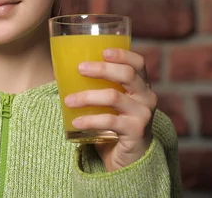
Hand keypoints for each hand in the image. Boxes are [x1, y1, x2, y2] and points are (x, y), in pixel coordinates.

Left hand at [64, 48, 156, 171]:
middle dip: (101, 69)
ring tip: (69, 100)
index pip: (138, 63)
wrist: (127, 159)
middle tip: (80, 68)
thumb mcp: (111, 103)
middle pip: (127, 74)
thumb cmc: (114, 125)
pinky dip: (90, 120)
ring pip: (113, 96)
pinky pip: (109, 121)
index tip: (103, 51)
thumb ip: (100, 87)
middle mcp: (147, 98)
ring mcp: (143, 115)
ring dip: (87, 97)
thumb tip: (64, 70)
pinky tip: (76, 122)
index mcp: (141, 86)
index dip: (122, 54)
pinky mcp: (136, 132)